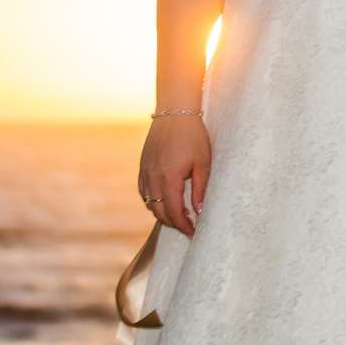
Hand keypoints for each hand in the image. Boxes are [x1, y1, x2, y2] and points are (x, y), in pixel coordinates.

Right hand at [139, 114, 210, 235]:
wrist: (174, 112)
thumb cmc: (193, 136)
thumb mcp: (203, 163)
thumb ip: (200, 189)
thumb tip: (199, 211)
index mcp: (169, 179)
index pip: (174, 212)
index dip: (183, 226)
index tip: (193, 232)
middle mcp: (153, 178)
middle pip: (159, 211)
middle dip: (173, 223)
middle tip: (187, 227)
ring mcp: (145, 172)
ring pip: (149, 203)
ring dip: (162, 213)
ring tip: (177, 216)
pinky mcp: (142, 166)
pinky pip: (143, 191)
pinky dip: (151, 201)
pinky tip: (163, 201)